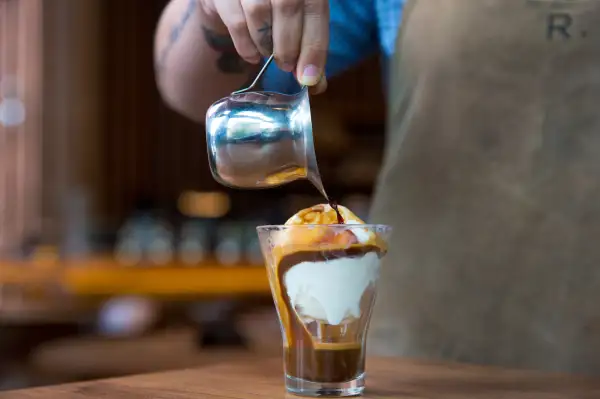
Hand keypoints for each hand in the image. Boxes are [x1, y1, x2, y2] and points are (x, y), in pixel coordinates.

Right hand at [200, 0, 328, 93]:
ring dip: (266, 44)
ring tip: (268, 52)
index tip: (309, 76)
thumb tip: (316, 83)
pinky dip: (246, 46)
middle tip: (286, 65)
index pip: (315, 9)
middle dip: (288, 46)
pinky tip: (252, 54)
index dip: (314, 45)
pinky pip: (236, 22)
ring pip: (259, 13)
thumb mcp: (299, 17)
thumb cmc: (276, 6)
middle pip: (287, 6)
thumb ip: (309, 45)